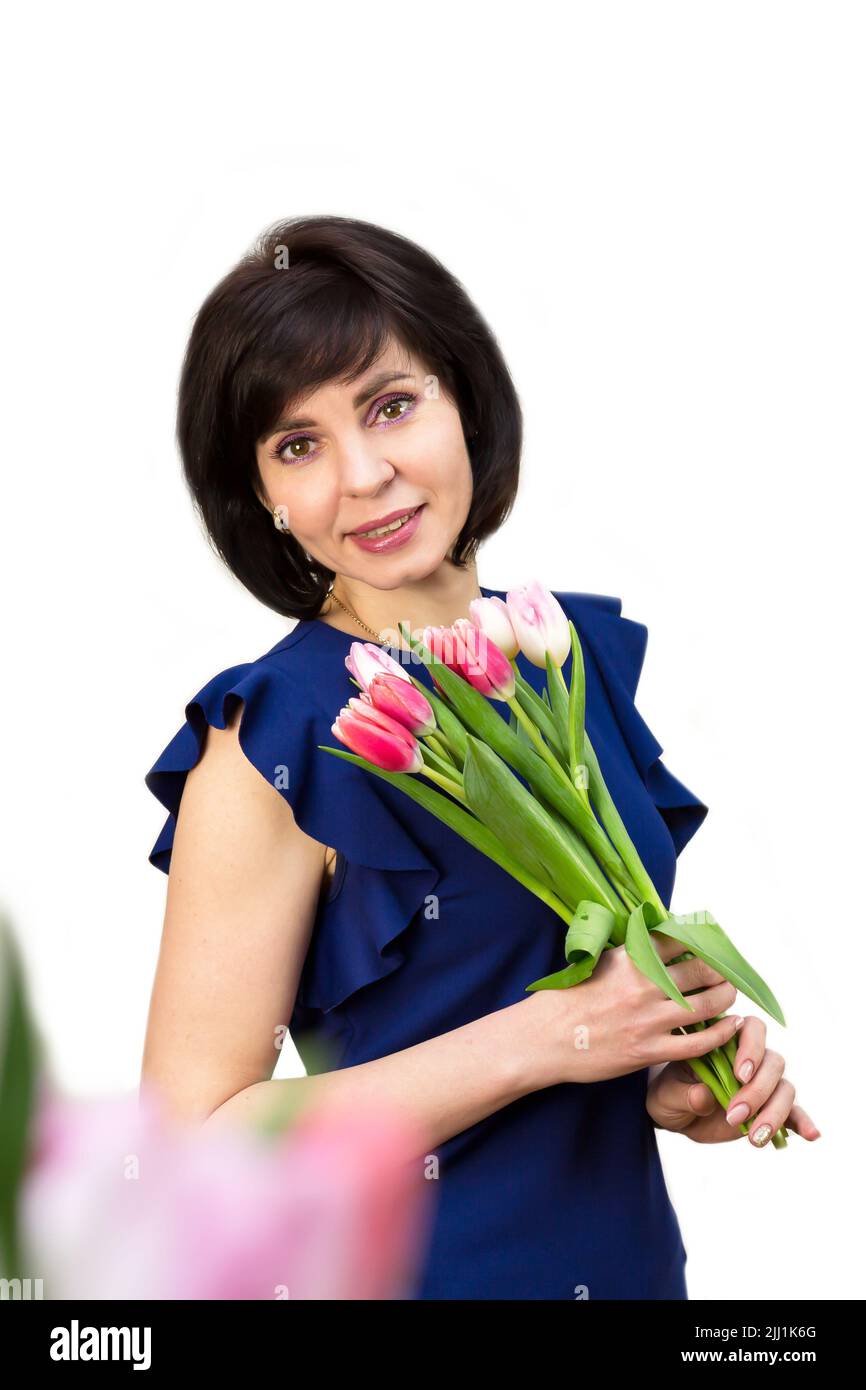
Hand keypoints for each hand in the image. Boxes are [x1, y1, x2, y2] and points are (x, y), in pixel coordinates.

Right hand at [524, 930, 745, 1087]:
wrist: (544, 1038)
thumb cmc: (567, 999)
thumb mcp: (597, 962)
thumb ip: (631, 953)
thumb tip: (659, 939)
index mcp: (630, 959)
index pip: (680, 940)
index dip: (702, 941)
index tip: (712, 944)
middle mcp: (643, 986)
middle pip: (701, 970)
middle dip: (721, 970)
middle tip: (727, 972)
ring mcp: (647, 1020)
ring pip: (706, 1005)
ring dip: (725, 998)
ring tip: (729, 995)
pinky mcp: (648, 1050)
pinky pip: (697, 1044)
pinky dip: (720, 1034)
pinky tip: (730, 1027)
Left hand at [645, 1015, 821, 1144]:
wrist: (676, 1116)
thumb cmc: (670, 1093)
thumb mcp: (668, 1094)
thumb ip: (685, 1093)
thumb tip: (704, 1096)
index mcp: (725, 1039)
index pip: (751, 1029)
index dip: (752, 1048)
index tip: (739, 1074)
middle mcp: (751, 1057)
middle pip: (773, 1061)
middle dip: (757, 1090)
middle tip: (734, 1115)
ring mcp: (763, 1083)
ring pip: (785, 1087)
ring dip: (774, 1112)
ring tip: (754, 1137)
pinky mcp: (770, 1108)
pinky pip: (794, 1112)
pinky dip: (803, 1122)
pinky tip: (810, 1134)